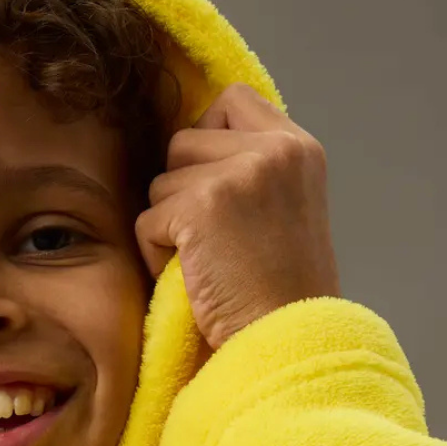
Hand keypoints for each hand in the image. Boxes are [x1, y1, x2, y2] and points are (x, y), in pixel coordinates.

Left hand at [137, 85, 340, 350]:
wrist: (291, 344)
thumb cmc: (283, 295)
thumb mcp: (289, 210)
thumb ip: (255, 171)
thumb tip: (191, 148)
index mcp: (299, 148)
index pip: (232, 101)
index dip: (208, 138)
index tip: (211, 186)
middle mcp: (273, 150)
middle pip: (184, 140)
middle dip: (183, 189)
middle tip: (214, 240)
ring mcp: (238, 174)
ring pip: (161, 181)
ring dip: (170, 225)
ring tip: (208, 264)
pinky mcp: (202, 206)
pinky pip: (147, 221)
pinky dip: (156, 256)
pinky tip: (193, 281)